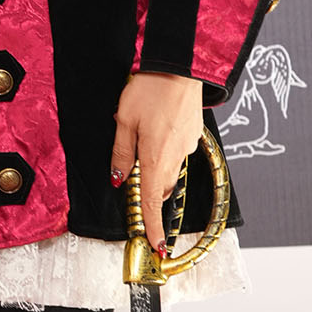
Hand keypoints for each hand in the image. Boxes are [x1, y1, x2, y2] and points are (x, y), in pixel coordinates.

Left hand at [111, 71, 204, 255]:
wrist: (179, 65)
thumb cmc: (150, 90)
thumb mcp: (124, 121)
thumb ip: (121, 153)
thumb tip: (119, 177)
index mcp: (156, 158)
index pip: (152, 202)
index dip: (153, 226)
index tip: (156, 246)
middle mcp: (176, 156)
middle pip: (160, 188)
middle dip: (149, 193)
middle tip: (134, 181)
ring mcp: (188, 145)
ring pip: (170, 170)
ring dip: (156, 169)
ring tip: (142, 144)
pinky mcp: (193, 134)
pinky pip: (178, 152)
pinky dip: (166, 151)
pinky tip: (156, 130)